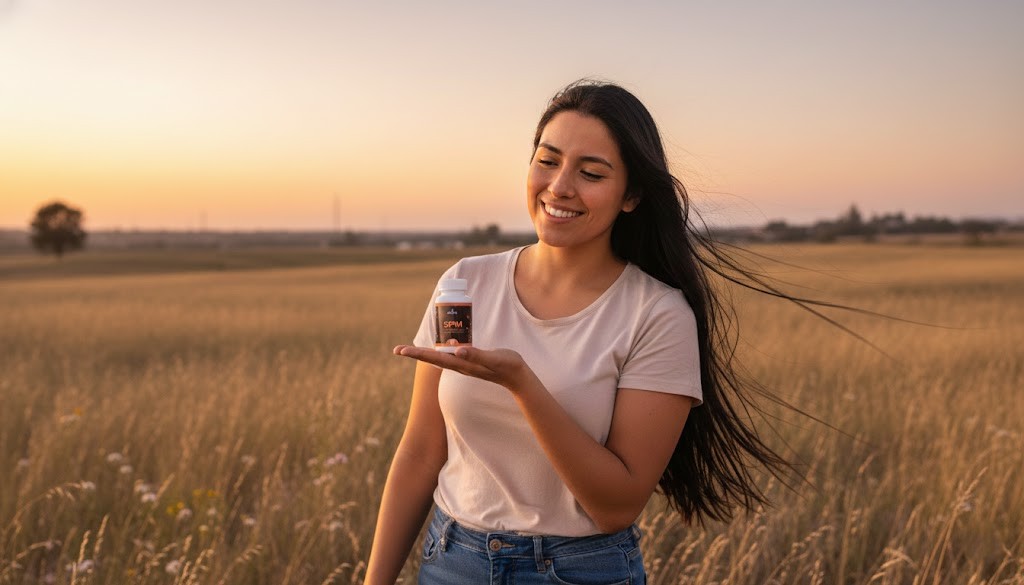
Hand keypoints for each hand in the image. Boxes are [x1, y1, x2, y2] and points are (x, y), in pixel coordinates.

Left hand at [392, 345, 534, 390]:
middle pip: (432, 358)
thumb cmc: (507, 366)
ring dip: (425, 353)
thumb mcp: (493, 358)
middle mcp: (460, 365)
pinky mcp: (470, 361)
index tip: (400, 351)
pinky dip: (441, 349)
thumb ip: (476, 354)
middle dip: (415, 354)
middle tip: (396, 350)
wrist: (517, 377)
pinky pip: (450, 354)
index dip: (417, 353)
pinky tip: (442, 343)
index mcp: (462, 363)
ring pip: (440, 357)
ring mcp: (464, 364)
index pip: (434, 357)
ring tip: (411, 349)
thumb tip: (457, 350)